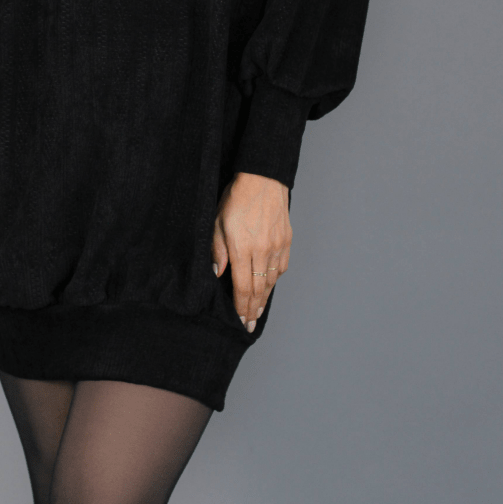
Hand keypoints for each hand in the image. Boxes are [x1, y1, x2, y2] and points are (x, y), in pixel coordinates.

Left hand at [211, 172, 291, 332]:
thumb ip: (218, 251)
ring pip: (271, 280)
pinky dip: (275, 279)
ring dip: (265, 298)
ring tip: (258, 310)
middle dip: (254, 309)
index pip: (243, 287)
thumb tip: (218, 274)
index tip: (242, 321)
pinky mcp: (286, 240)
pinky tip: (270, 285)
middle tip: (250, 324)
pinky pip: (281, 266)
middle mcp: (262, 251)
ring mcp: (276, 246)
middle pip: (259, 289)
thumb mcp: (217, 223)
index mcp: (243, 249)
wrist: (263, 179)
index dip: (242, 307)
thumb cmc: (236, 199)